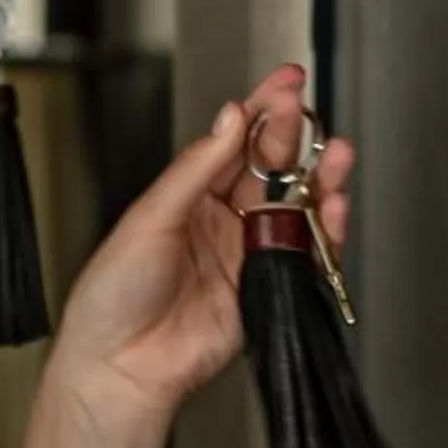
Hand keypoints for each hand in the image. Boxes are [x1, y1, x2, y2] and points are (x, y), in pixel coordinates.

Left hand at [49, 63, 354, 431]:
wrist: (118, 365)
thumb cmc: (112, 297)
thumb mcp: (149, 217)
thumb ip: (195, 168)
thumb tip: (229, 119)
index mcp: (188, 197)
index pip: (234, 142)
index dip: (261, 109)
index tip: (286, 81)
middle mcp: (222, 221)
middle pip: (270, 167)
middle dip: (290, 134)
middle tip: (302, 107)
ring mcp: (246, 254)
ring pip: (296, 206)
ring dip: (320, 177)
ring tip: (335, 151)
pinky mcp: (265, 289)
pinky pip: (305, 254)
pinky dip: (325, 229)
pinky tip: (333, 203)